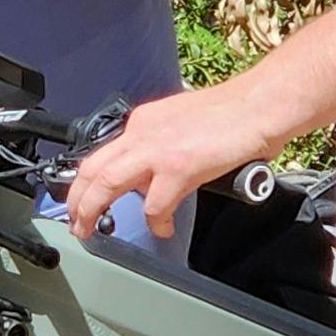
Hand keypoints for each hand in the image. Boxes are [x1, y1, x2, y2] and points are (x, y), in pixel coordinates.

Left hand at [65, 72, 294, 240]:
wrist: (260, 104)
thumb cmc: (233, 115)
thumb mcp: (181, 123)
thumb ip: (161, 145)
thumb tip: (151, 177)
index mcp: (144, 121)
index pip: (104, 153)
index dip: (88, 180)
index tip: (84, 198)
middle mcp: (143, 131)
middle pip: (93, 167)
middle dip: (77, 198)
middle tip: (75, 221)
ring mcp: (159, 149)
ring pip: (107, 183)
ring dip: (93, 210)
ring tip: (90, 230)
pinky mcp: (179, 166)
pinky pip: (155, 205)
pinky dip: (155, 222)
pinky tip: (163, 229)